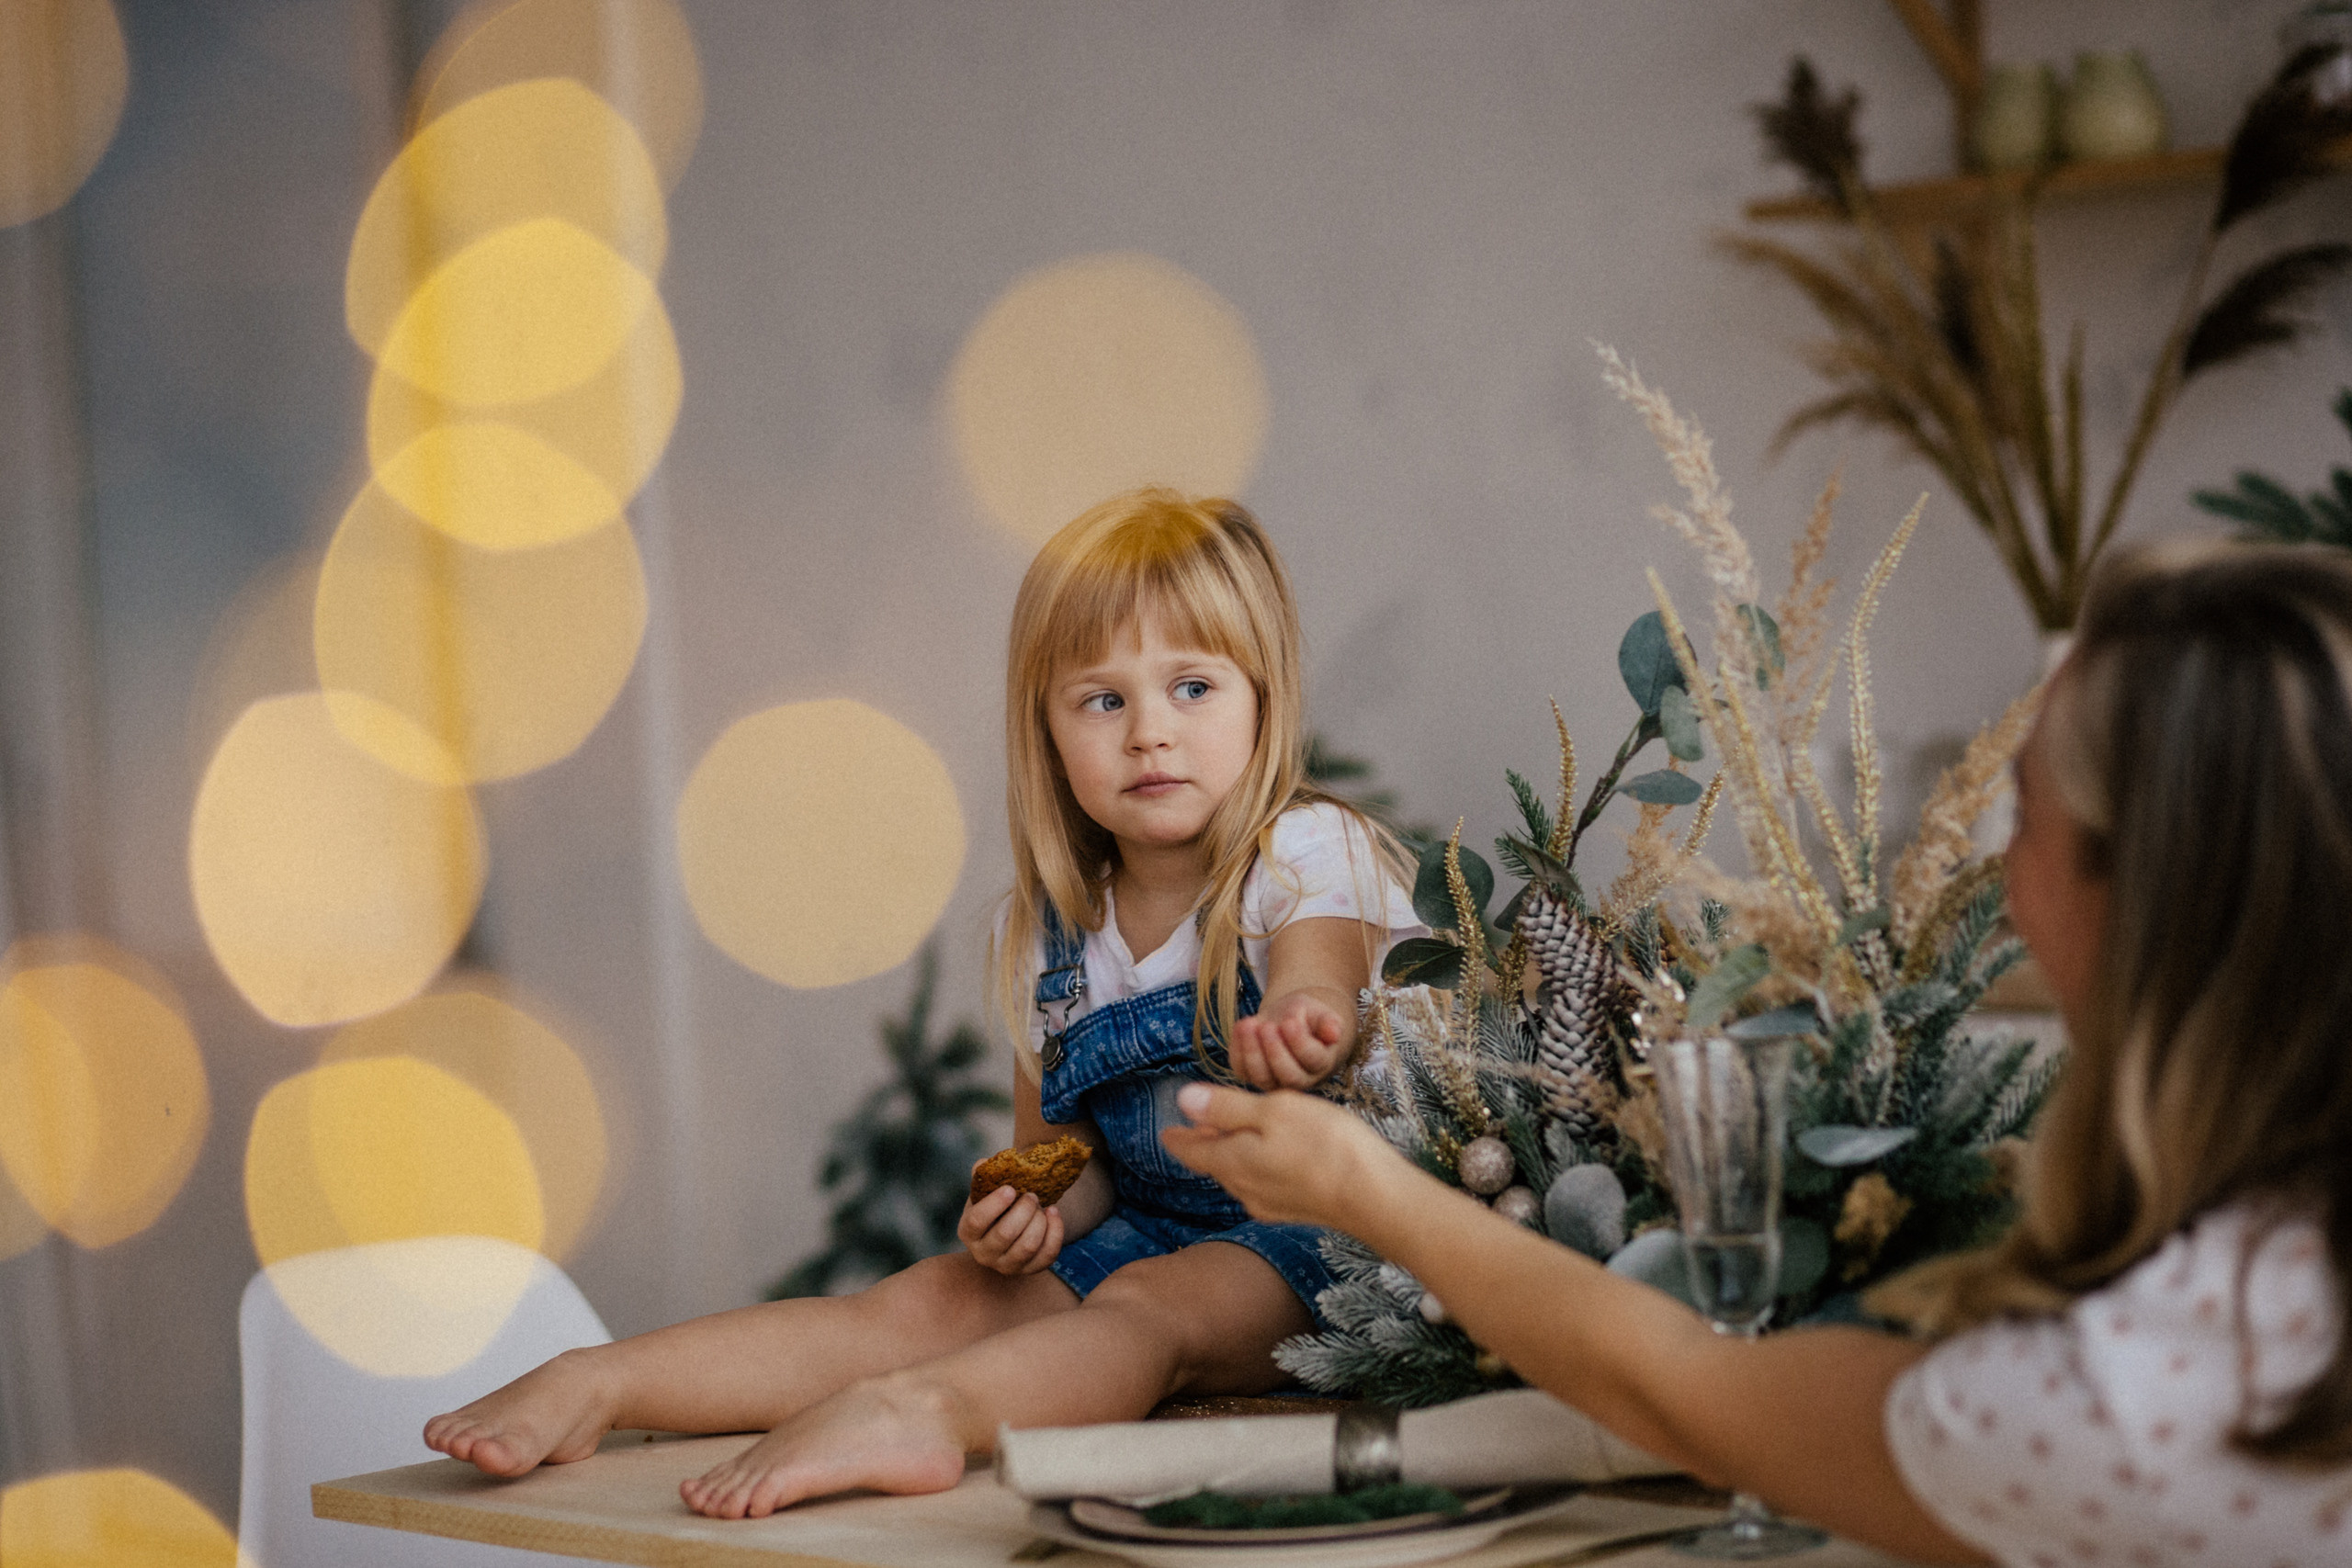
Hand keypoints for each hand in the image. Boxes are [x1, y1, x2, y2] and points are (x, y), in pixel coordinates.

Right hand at [958, 1183, 1063, 1274]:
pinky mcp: (1029, 1270)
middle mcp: (984, 1253)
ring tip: (1042, 1206)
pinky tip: (1053, 1214)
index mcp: (968, 1231)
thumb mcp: (984, 1192)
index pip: (976, 1221)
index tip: (1011, 1188)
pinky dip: (1055, 1232)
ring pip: (1027, 1247)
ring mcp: (1006, 1266)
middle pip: (1005, 1234)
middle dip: (1024, 1210)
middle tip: (1032, 1196)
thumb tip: (984, 1163)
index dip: (994, 1204)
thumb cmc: (995, 1208)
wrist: (1007, 1232)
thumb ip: (983, 1175)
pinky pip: (1047, 1255)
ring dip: (1039, 1221)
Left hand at [1159, 1081, 1400, 1229]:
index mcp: (1233, 1161)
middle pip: (1216, 1164)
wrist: (1374, 1198)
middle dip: (1206, 1145)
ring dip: (1233, 1155)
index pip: (1192, 1151)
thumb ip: (1226, 1107)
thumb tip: (1183, 1101)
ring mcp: (1271, 1204)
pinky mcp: (1297, 1210)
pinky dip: (1258, 1166)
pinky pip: (1264, 1185)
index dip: (1178, 1138)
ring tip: (1232, 1138)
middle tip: (1196, 1129)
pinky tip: (1272, 1158)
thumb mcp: (1272, 1110)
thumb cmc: (1324, 1145)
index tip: (1167, 1133)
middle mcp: (1245, 1189)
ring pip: (1240, 1175)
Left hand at [1229, 990, 1346, 1088]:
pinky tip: (1241, 1025)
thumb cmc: (1307, 1016)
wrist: (1286, 1020)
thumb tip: (1334, 1033)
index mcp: (1321, 1063)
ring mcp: (1274, 1081)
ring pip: (1262, 1078)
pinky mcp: (1251, 1075)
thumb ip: (1328, 1022)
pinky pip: (1241, 1069)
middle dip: (1275, 1052)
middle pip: (1289, 1076)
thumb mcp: (1320, 1012)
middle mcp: (1300, 1079)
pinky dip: (1237, 1049)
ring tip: (1249, 1024)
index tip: (1289, 1022)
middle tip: (1267, 1027)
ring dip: (1253, 1052)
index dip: (1300, 1043)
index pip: (1313, 1060)